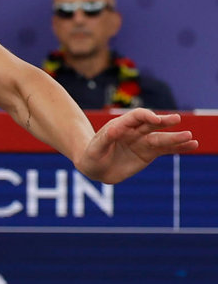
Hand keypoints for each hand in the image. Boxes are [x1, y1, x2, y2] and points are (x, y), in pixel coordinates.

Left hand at [77, 108, 196, 183]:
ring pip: (161, 138)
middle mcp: (134, 132)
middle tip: (177, 119)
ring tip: (191, 137)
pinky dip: (178, 148)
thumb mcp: (95, 148)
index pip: (135, 117)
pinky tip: (192, 145)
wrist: (95, 167)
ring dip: (176, 138)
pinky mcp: (148, 153)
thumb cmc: (92, 155)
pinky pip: (165, 150)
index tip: (155, 120)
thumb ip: (105, 139)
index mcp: (120, 126)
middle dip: (163, 122)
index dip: (146, 116)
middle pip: (151, 125)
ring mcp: (142, 142)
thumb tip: (114, 129)